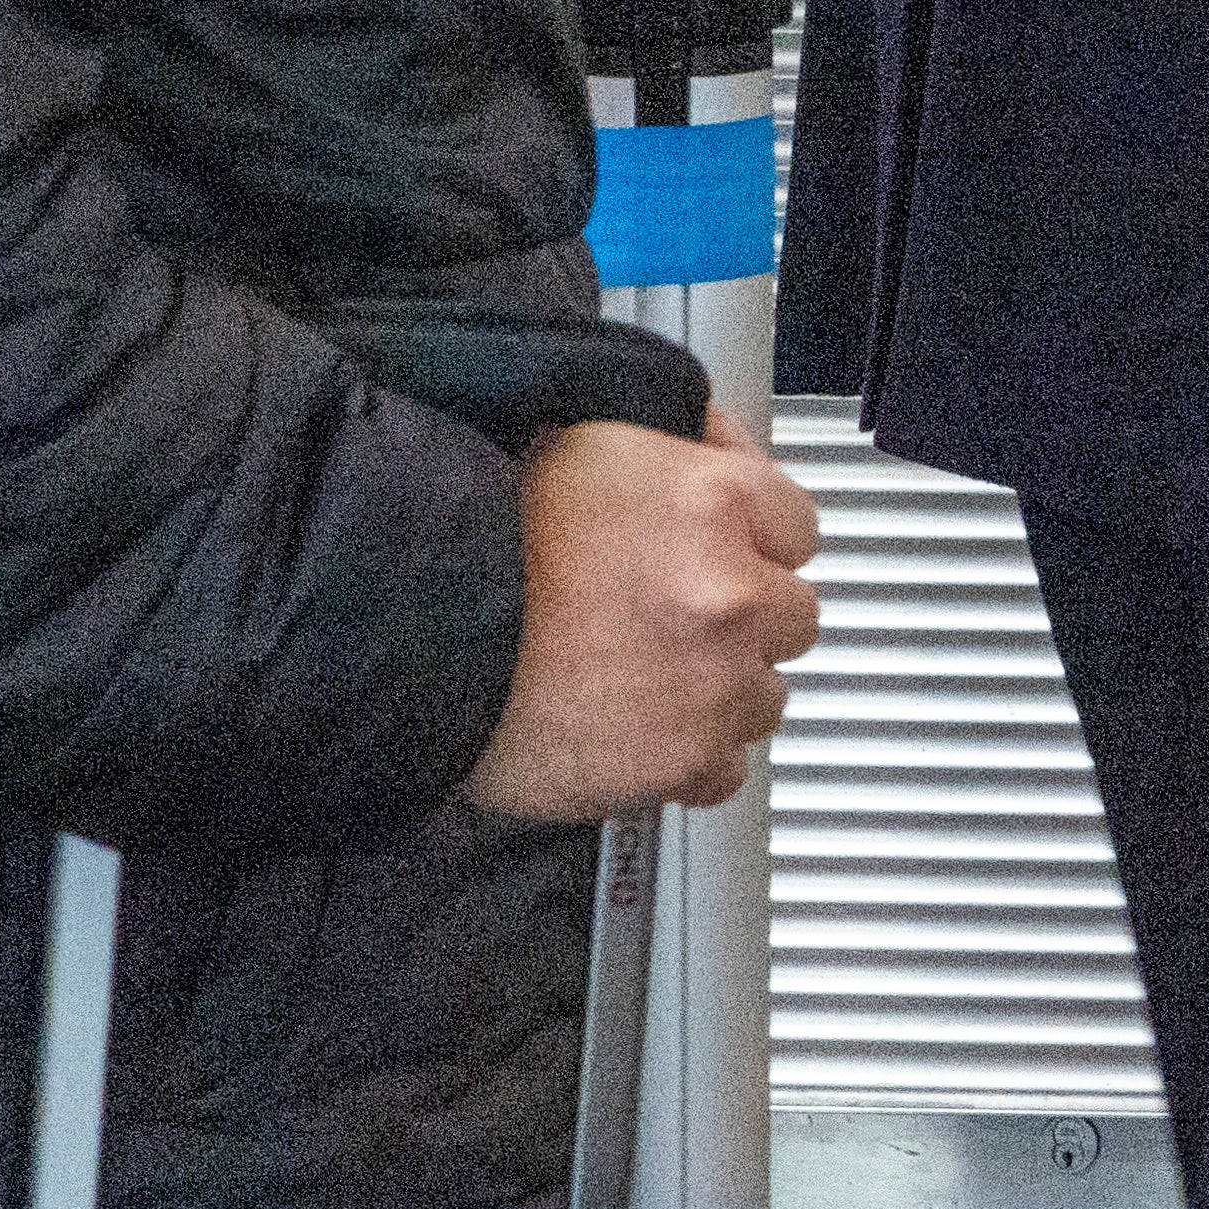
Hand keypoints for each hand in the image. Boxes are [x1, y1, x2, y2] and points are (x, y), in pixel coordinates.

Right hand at [461, 416, 821, 821]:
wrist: (410, 635)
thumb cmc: (476, 541)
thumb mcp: (582, 438)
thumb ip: (674, 445)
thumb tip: (715, 442)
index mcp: (717, 498)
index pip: (798, 526)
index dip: (752, 543)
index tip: (724, 557)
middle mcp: (731, 590)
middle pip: (792, 615)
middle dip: (742, 618)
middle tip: (671, 620)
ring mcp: (714, 682)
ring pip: (765, 696)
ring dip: (720, 689)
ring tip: (644, 678)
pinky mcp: (682, 762)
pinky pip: (726, 770)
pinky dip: (692, 760)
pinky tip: (639, 732)